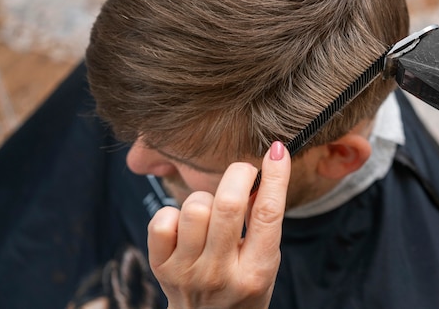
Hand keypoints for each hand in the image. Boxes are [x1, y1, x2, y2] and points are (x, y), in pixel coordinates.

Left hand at [147, 141, 290, 308]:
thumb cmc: (242, 285)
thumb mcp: (264, 260)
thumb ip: (262, 222)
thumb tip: (261, 172)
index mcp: (256, 271)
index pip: (267, 214)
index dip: (274, 177)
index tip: (277, 151)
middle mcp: (221, 273)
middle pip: (228, 203)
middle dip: (239, 174)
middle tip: (244, 173)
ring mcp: (187, 271)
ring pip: (194, 206)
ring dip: (206, 198)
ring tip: (212, 212)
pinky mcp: (161, 267)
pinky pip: (163, 218)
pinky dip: (175, 214)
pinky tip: (186, 226)